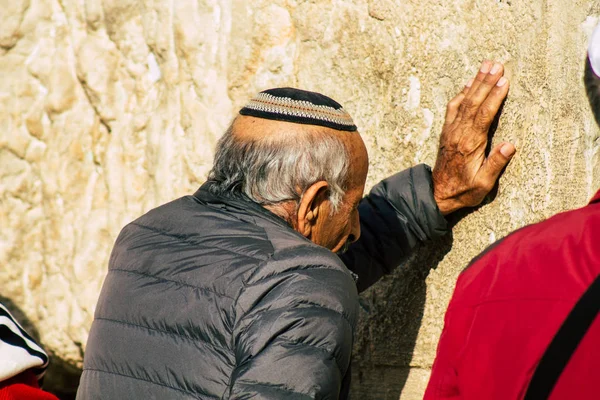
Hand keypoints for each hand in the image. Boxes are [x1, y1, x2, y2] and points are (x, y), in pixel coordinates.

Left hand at [432, 60, 515, 215]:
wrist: (438, 194)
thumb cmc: (464, 191)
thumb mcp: (483, 184)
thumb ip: (496, 164)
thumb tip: (510, 145)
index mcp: (471, 144)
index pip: (484, 115)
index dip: (494, 97)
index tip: (504, 80)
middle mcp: (459, 134)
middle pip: (474, 103)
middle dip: (486, 82)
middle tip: (497, 64)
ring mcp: (451, 131)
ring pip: (463, 102)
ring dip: (475, 83)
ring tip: (486, 65)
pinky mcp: (446, 132)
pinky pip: (452, 108)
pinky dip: (460, 94)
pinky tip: (468, 84)